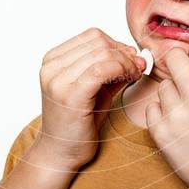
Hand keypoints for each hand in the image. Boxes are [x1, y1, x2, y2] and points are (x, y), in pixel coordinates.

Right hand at [36, 27, 144, 170]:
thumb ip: (111, 68)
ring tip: (133, 76)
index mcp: (53, 60)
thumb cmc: (77, 123)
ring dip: (126, 62)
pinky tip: (129, 80)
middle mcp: (52, 67)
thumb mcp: (94, 88)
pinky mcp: (70, 94)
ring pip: (104, 54)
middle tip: (137, 68)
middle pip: (100, 42)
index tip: (131, 59)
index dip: (117, 44)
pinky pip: (102, 70)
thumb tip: (136, 54)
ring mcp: (58, 80)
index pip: (93, 36)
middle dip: (124, 53)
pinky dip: (121, 70)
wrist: (59, 153)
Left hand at [145, 43, 188, 188]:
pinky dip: (161, 113)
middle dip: (179, 64)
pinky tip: (177, 123)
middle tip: (185, 78)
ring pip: (163, 84)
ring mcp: (177, 115)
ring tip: (187, 110)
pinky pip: (152, 106)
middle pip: (174, 57)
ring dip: (172, 93)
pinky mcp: (161, 132)